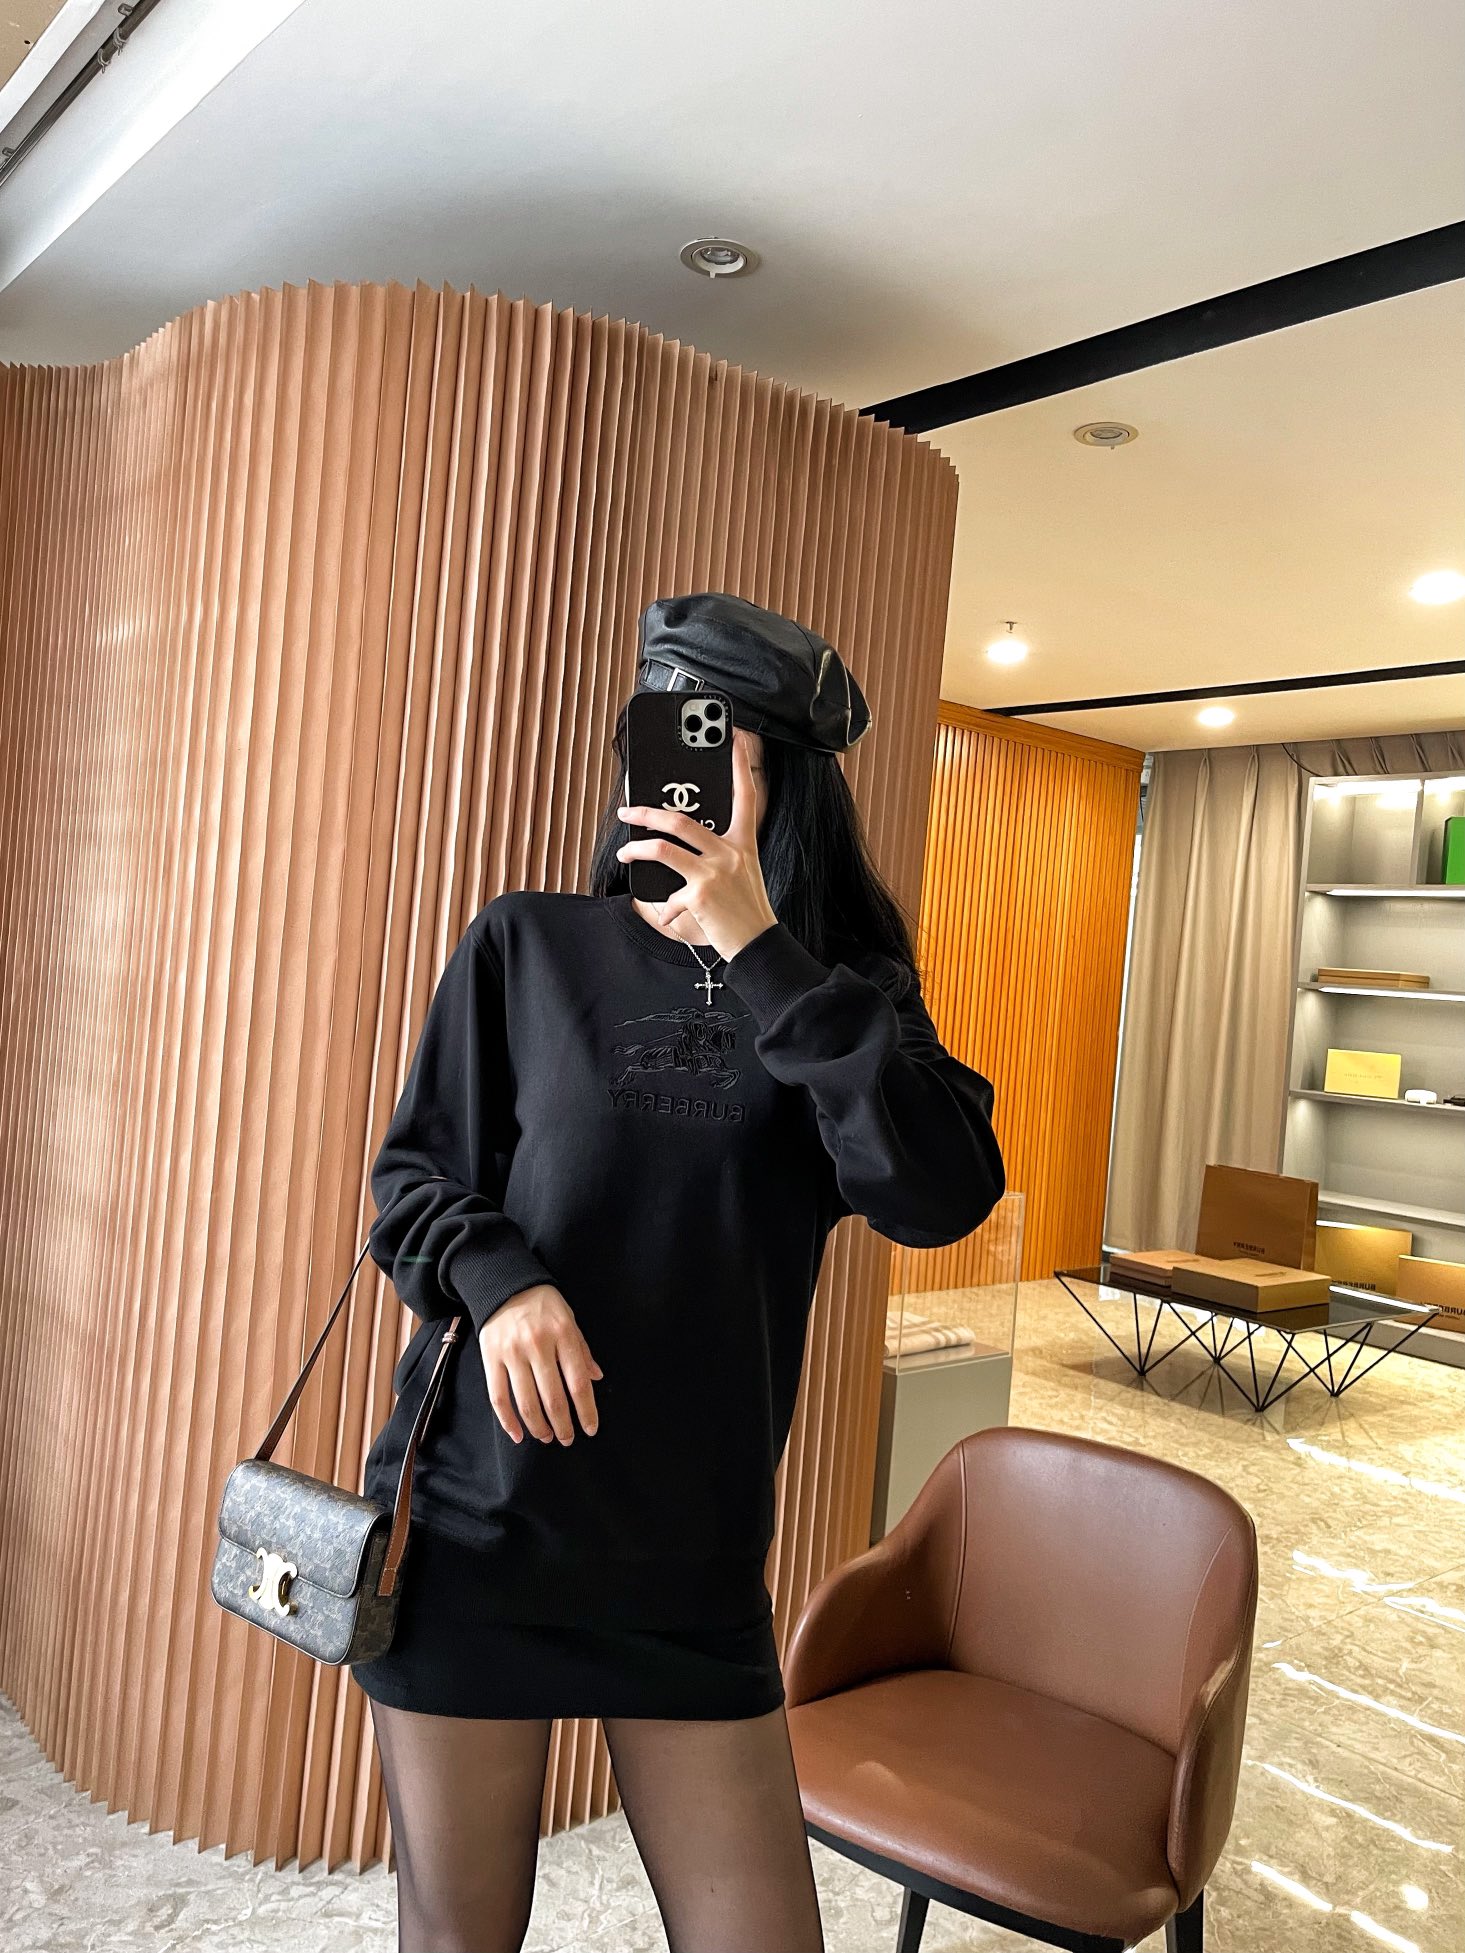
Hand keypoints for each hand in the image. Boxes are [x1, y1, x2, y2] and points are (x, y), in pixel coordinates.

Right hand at [478, 1282, 602, 1444]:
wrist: (505, 1284)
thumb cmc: (544, 1305)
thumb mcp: (569, 1320)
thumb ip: (581, 1350)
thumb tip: (596, 1378)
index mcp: (562, 1335)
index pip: (578, 1382)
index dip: (586, 1410)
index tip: (590, 1429)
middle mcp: (538, 1345)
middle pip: (553, 1397)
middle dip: (563, 1425)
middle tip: (567, 1439)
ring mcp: (512, 1353)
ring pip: (526, 1402)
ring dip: (539, 1427)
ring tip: (547, 1437)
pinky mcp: (490, 1358)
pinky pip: (498, 1397)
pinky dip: (508, 1421)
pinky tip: (518, 1434)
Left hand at [615, 732, 778, 961]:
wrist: (759, 944)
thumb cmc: (747, 909)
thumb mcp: (742, 873)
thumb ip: (716, 853)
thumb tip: (675, 843)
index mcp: (744, 843)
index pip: (745, 795)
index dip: (740, 764)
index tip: (736, 738)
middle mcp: (730, 852)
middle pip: (680, 820)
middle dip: (646, 812)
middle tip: (627, 811)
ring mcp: (715, 872)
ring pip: (663, 848)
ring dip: (637, 849)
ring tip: (626, 852)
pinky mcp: (701, 894)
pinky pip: (669, 895)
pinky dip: (663, 907)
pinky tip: (665, 914)